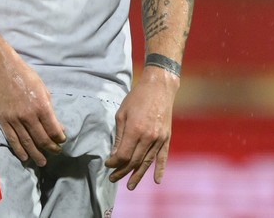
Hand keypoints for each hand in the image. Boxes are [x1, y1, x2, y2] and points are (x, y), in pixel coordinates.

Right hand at [0, 56, 65, 165]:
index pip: (53, 129)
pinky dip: (19, 150)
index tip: (62, 141)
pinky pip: (12, 139)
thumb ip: (50, 110)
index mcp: (41, 106)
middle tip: (56, 152)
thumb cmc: (27, 78)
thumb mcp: (44, 90)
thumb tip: (57, 127)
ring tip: (42, 162)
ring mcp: (15, 119)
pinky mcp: (4, 121)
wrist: (4, 71)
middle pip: (41, 138)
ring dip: (36, 154)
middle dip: (50, 147)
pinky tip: (25, 157)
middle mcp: (29, 115)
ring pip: (27, 142)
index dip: (59, 138)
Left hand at [104, 66, 178, 189]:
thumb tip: (115, 155)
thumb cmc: (137, 98)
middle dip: (122, 171)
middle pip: (134, 161)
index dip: (114, 162)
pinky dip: (160, 169)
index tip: (107, 163)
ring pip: (147, 162)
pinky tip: (156, 180)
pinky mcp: (166, 137)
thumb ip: (119, 136)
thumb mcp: (122, 113)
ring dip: (137, 175)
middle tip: (113, 178)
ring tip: (129, 186)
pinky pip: (163, 157)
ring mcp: (159, 138)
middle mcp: (148, 137)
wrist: (159, 87)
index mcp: (135, 130)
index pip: (123, 155)